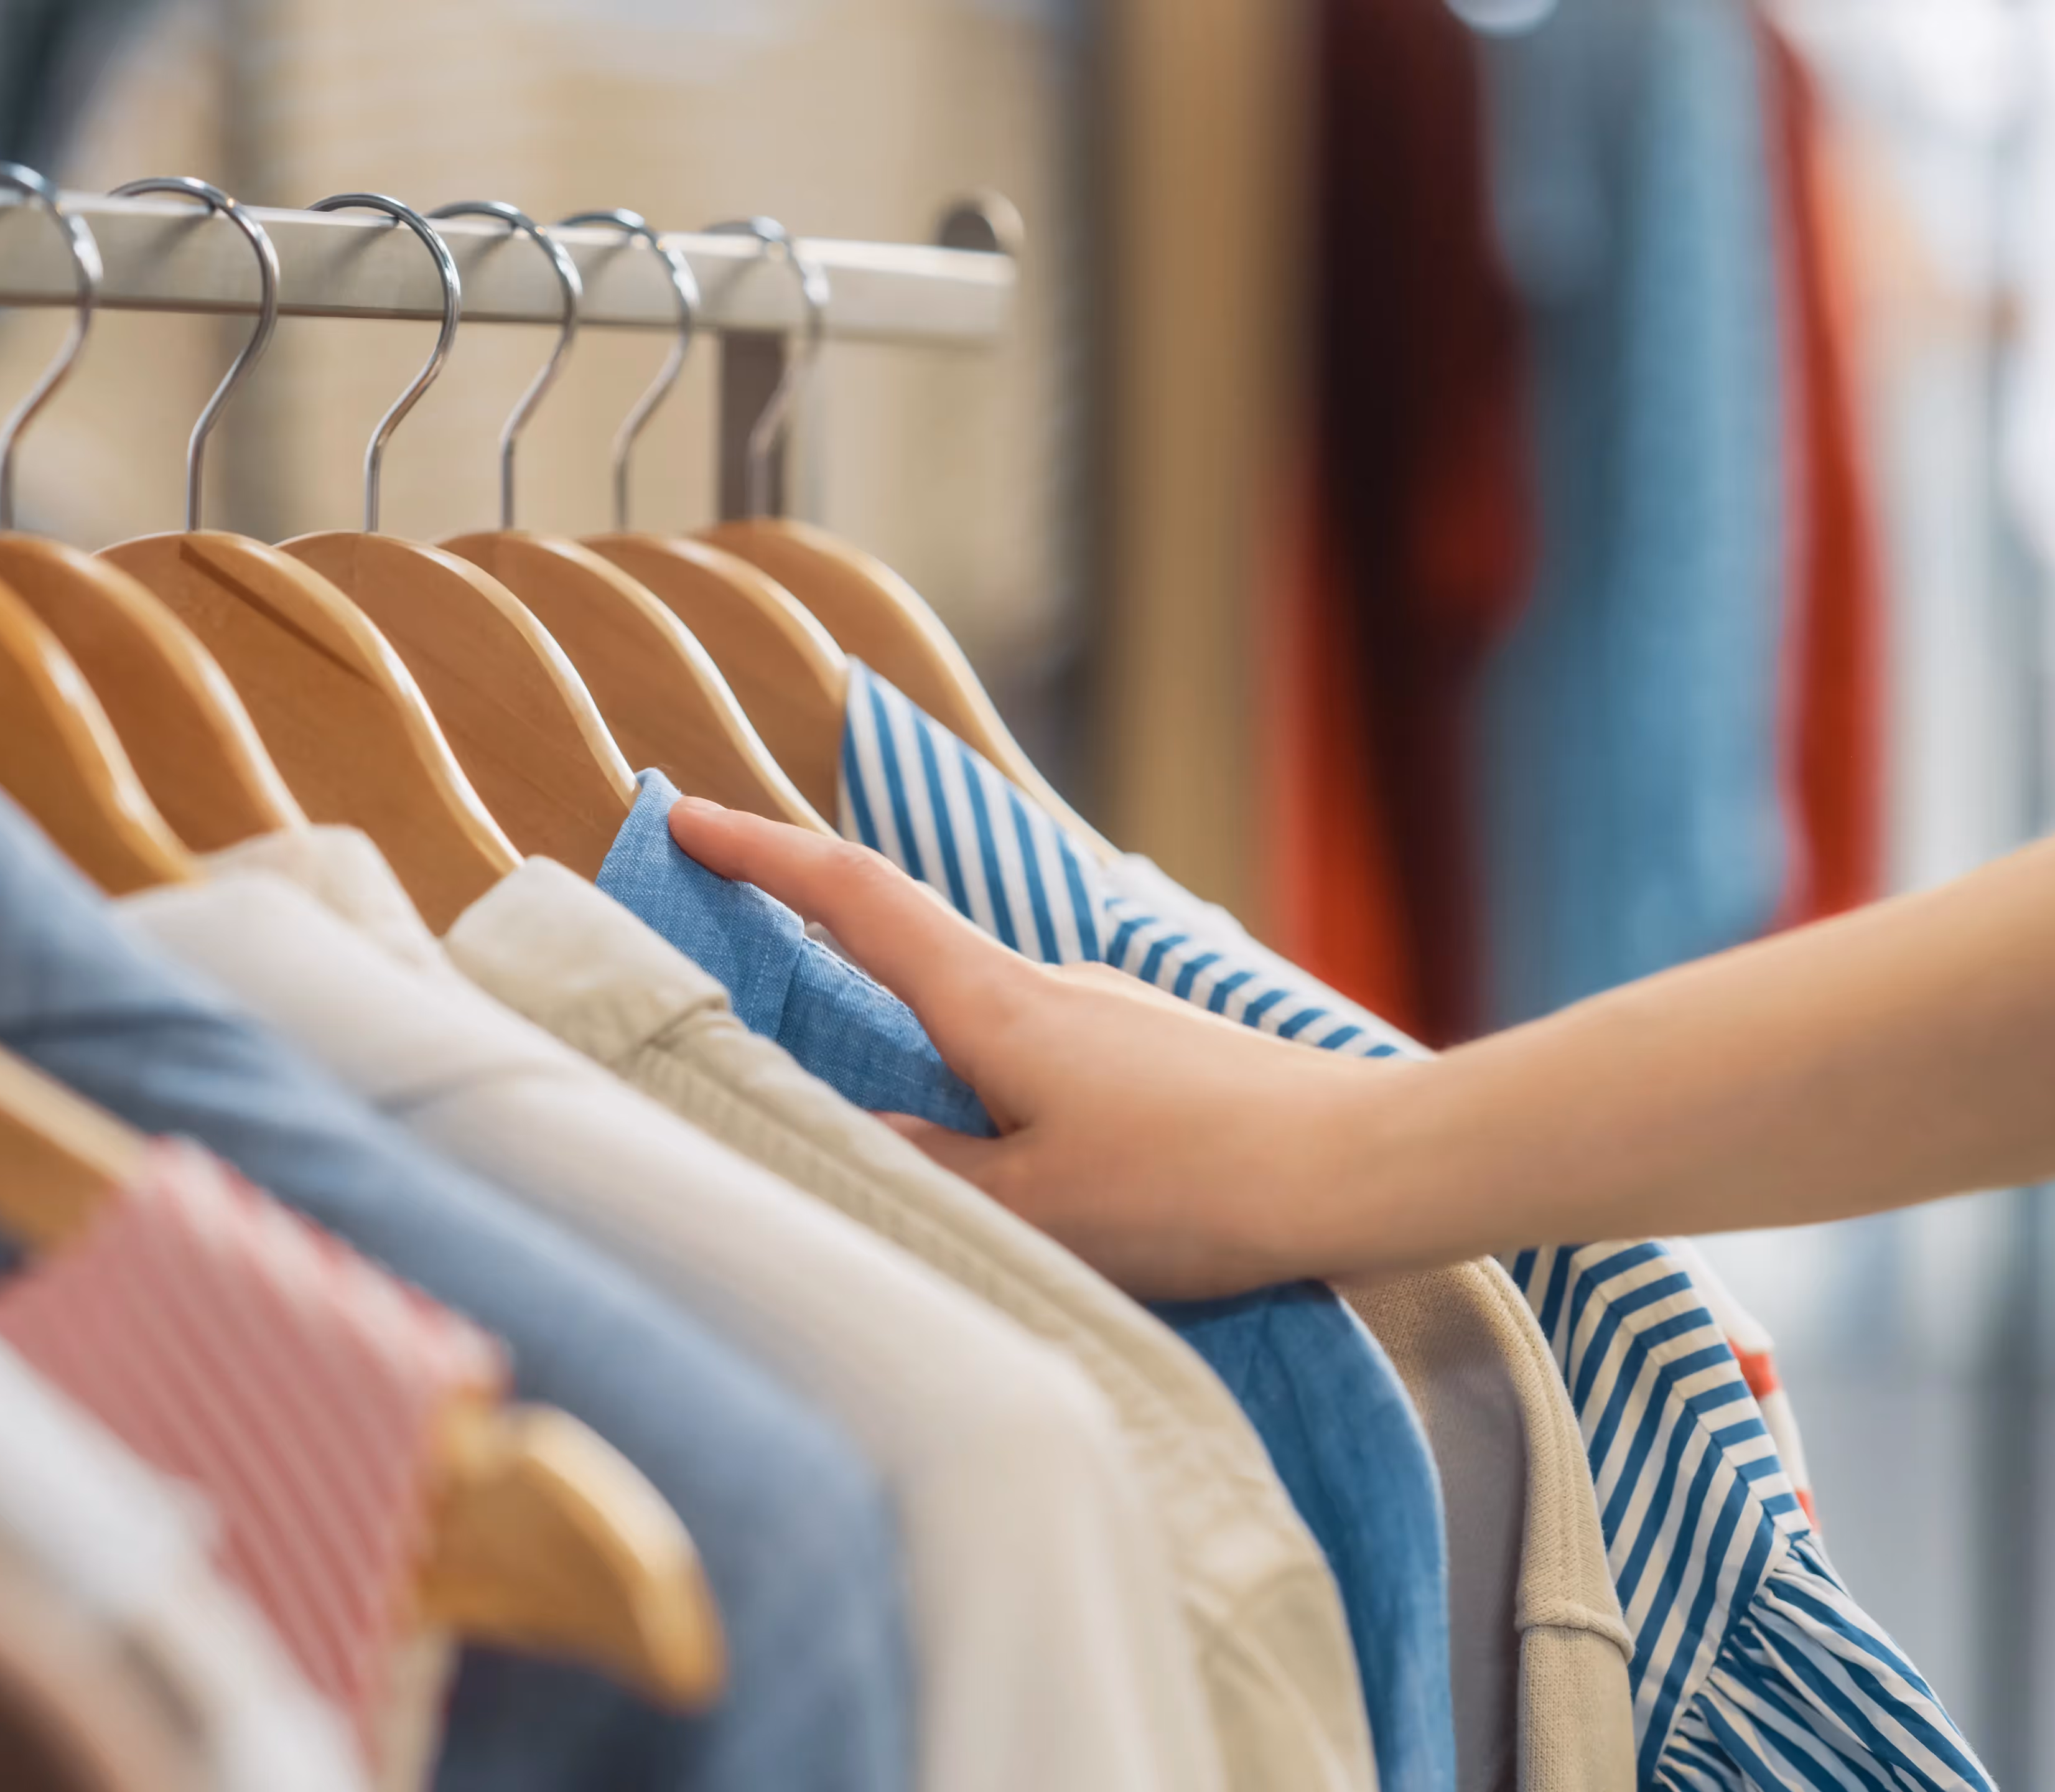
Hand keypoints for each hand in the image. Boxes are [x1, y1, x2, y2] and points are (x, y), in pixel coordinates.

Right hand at [666, 796, 1420, 1296]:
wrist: (1366, 1166)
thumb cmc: (1196, 1186)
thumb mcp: (1035, 1207)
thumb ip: (931, 1171)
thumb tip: (859, 1137)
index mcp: (996, 1004)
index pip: (854, 901)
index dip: (762, 855)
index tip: (688, 817)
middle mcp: (1049, 986)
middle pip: (912, 958)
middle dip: (834, 971)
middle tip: (766, 997)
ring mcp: (1112, 1013)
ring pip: (986, 1030)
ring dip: (938, 1073)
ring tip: (933, 1170)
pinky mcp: (1160, 1056)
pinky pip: (1049, 1068)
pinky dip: (1009, 1105)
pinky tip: (1045, 1190)